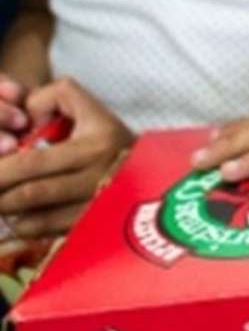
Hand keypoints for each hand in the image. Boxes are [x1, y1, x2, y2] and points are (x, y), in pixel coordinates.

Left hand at [0, 78, 132, 237]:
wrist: (152, 173)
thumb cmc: (109, 138)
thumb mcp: (89, 107)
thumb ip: (52, 97)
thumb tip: (19, 115)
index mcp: (95, 144)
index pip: (33, 161)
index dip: (3, 169)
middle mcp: (97, 177)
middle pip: (30, 194)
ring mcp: (95, 207)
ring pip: (35, 219)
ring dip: (7, 212)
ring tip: (1, 202)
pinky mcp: (93, 227)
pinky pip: (47, 233)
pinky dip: (25, 227)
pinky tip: (18, 217)